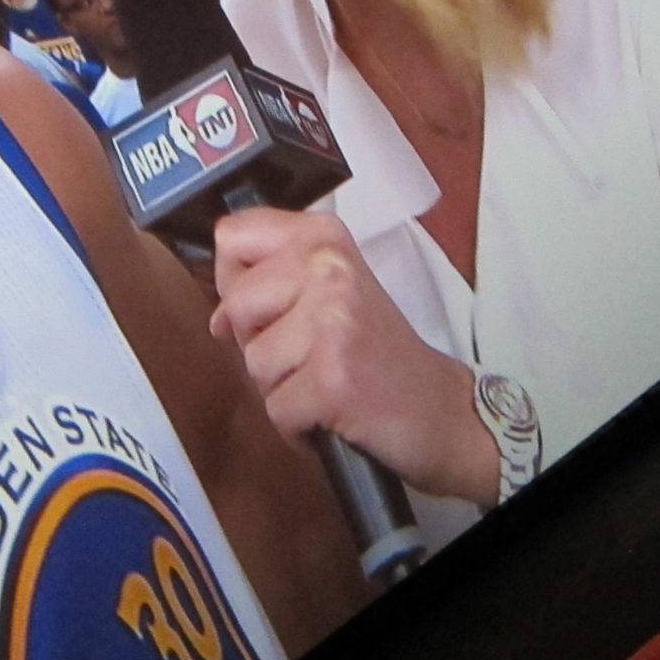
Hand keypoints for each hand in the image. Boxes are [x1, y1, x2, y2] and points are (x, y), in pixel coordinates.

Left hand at [209, 208, 494, 504]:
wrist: (440, 410)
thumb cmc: (380, 354)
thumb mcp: (333, 291)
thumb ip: (273, 282)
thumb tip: (218, 315)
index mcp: (325, 240)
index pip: (233, 235)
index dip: (238, 280)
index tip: (274, 304)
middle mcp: (328, 270)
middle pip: (235, 305)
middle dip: (260, 342)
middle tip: (313, 351)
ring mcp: (332, 323)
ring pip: (253, 361)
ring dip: (282, 387)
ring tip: (326, 380)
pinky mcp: (331, 379)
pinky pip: (276, 409)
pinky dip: (298, 424)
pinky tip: (333, 409)